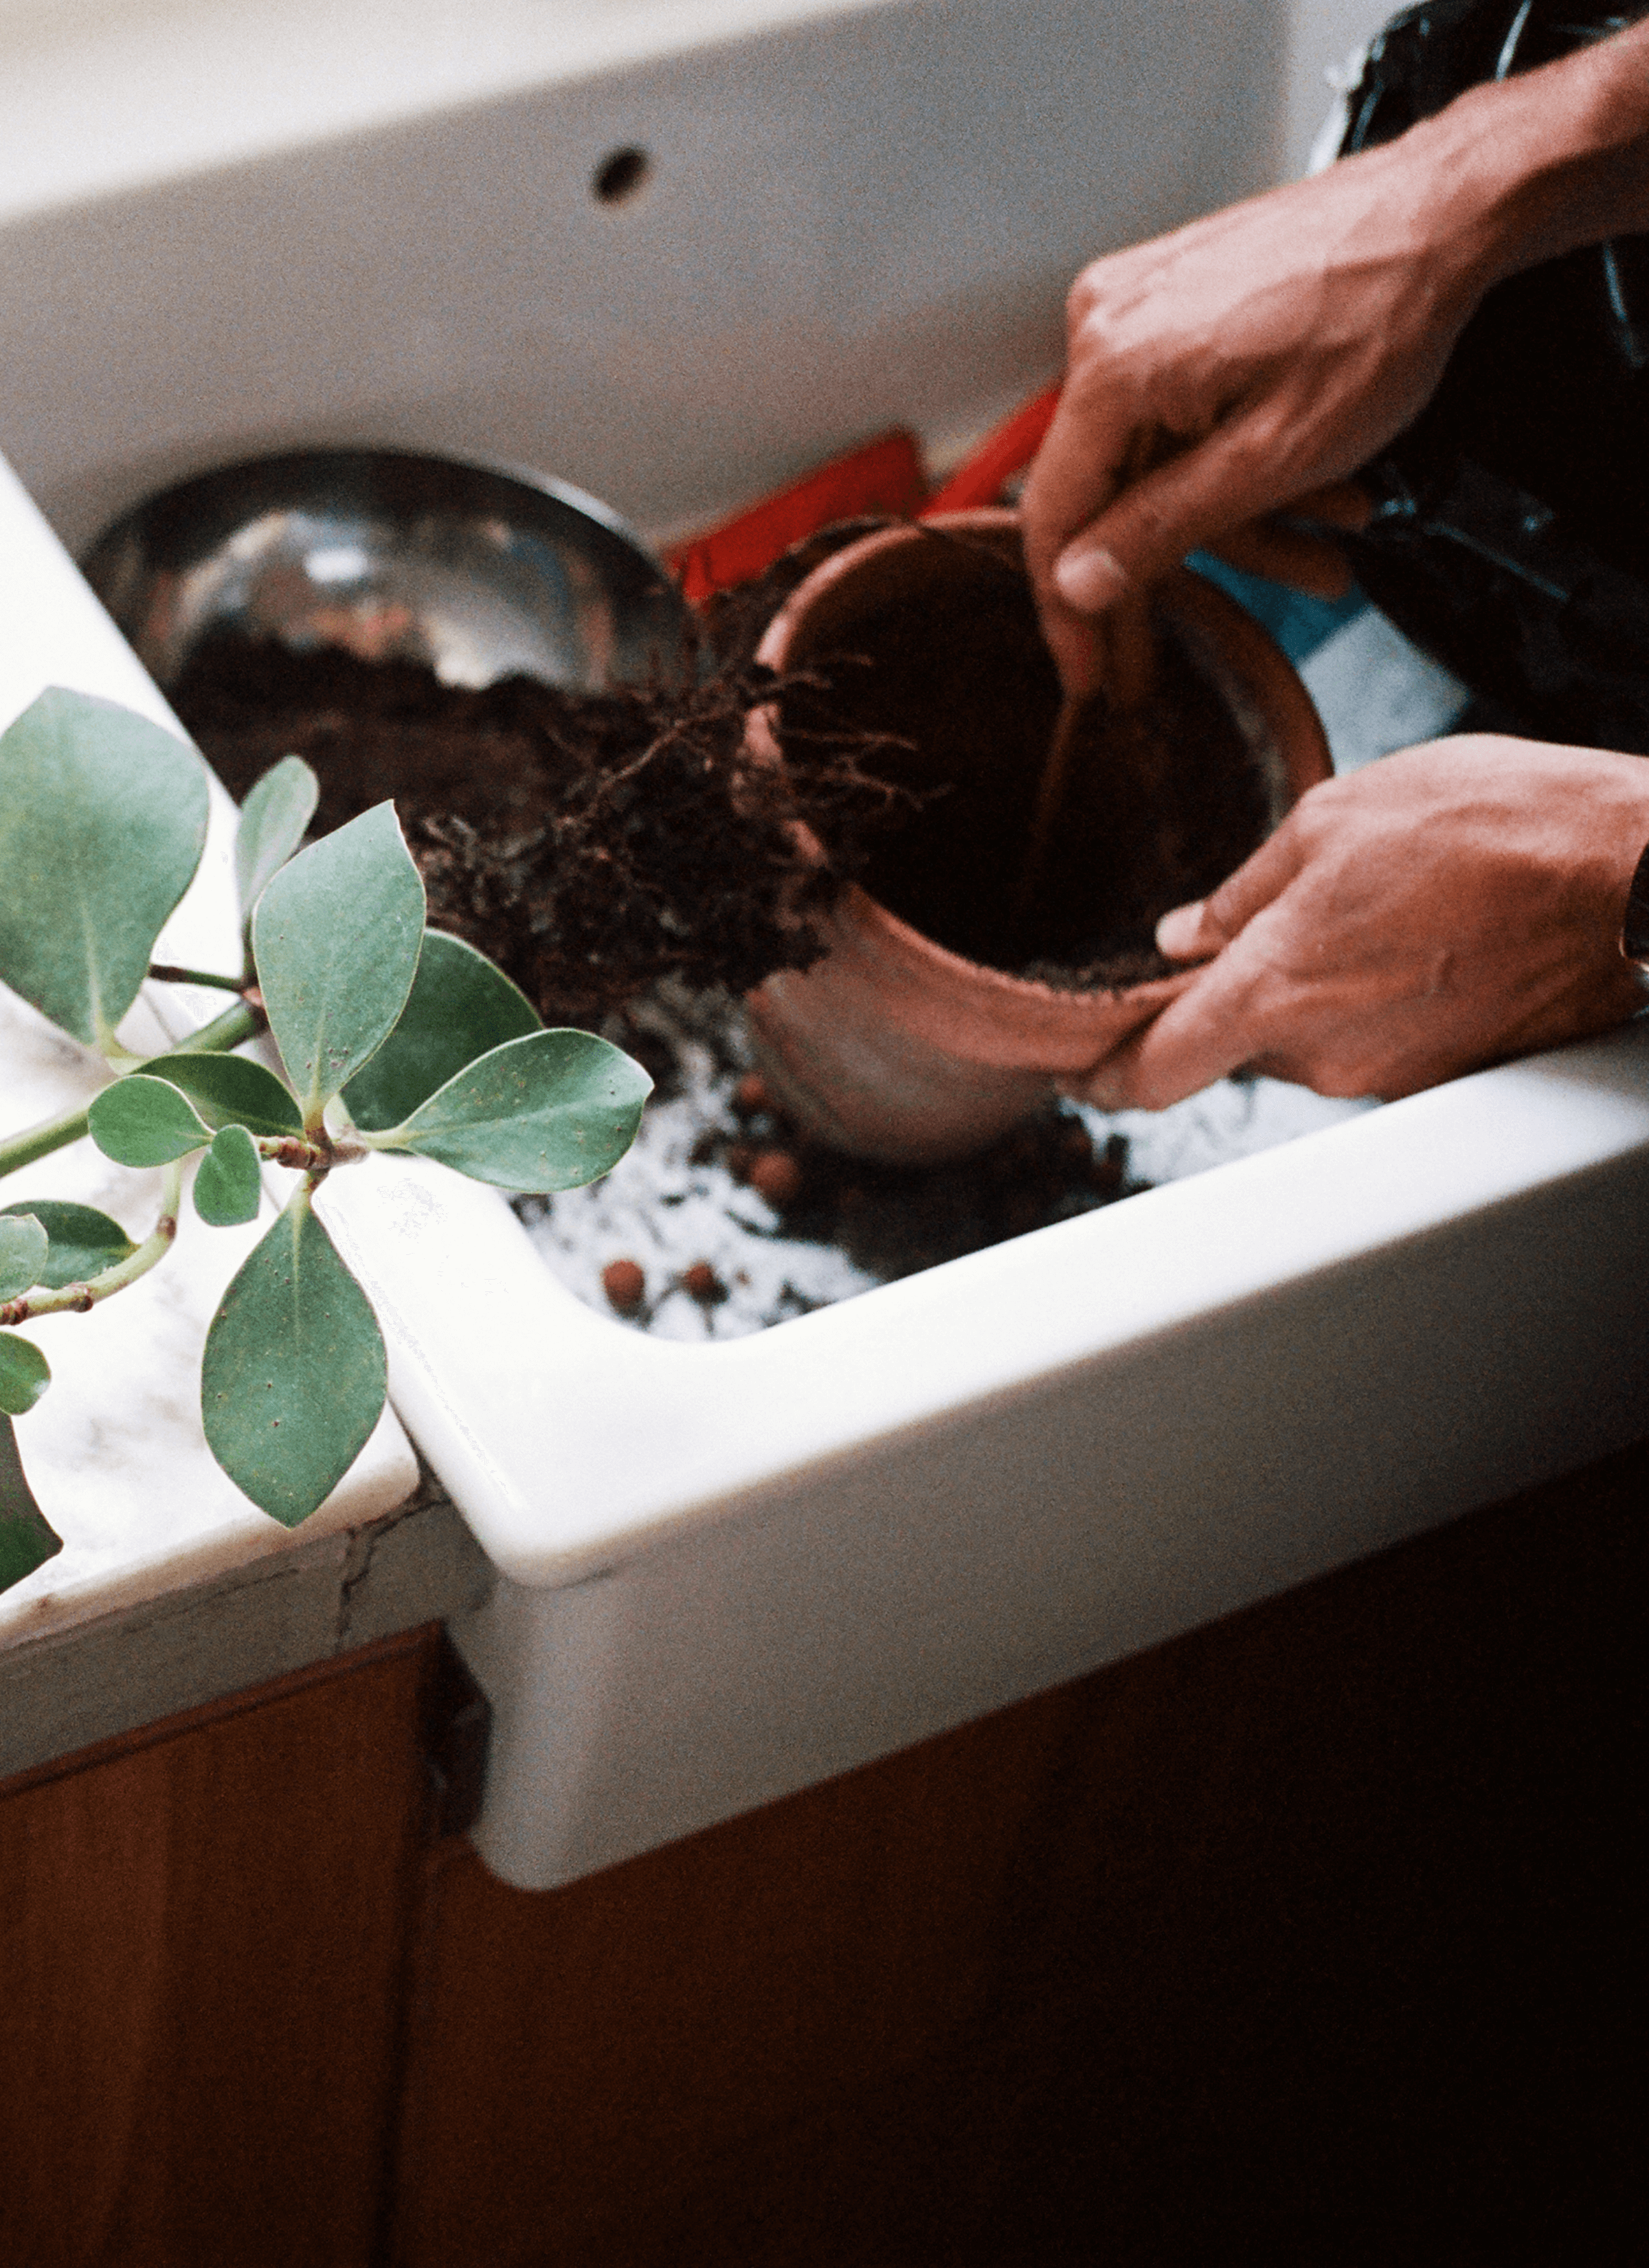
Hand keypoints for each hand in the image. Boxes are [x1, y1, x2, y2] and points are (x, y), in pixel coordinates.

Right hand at [1021, 137, 1488, 694]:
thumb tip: (1075, 582)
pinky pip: (1187, 416)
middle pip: (1112, 491)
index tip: (1087, 674)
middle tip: (1182, 655)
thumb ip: (1160, 527)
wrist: (1445, 211)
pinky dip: (1242, 465)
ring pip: (1162, 460)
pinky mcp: (1178, 306)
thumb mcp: (1270, 459)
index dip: (1067, 611)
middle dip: (1178, 572)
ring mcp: (1142, 310)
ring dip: (1240, 522)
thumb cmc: (1378, 315)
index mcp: (1114, 363)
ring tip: (1322, 559)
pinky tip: (1316, 498)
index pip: (1052, 514)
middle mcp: (1108, 326)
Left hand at [1063, 739, 1648, 1110]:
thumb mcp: (1335, 817)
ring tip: (1370, 914)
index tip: (1074, 1071)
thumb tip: (1186, 932)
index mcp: (1275, 991)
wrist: (1626, 872)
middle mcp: (1324, 1055)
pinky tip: (1417, 940)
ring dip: (1313, 992)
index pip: (1152, 1073)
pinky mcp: (1446, 1079)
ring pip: (1306, 1045)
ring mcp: (1389, 1077)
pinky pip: (1374, 1047)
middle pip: (1233, 1049)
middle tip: (1267, 928)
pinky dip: (1373, 1003)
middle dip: (1233, 998)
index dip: (1100, 1078)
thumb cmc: (1491, 827)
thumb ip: (1245, 888)